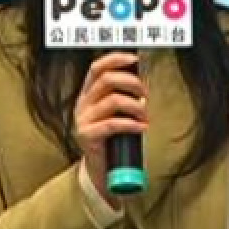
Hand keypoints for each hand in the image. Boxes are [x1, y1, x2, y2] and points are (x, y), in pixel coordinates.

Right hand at [74, 52, 147, 206]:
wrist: (100, 169)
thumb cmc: (111, 138)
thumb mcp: (114, 113)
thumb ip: (122, 97)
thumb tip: (142, 81)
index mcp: (88, 94)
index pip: (97, 68)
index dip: (115, 59)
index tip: (134, 59)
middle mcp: (83, 103)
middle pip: (107, 80)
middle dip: (132, 83)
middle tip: (145, 94)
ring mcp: (83, 119)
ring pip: (113, 100)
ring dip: (136, 106)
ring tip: (145, 116)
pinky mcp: (88, 135)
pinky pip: (113, 124)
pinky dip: (132, 124)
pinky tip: (142, 127)